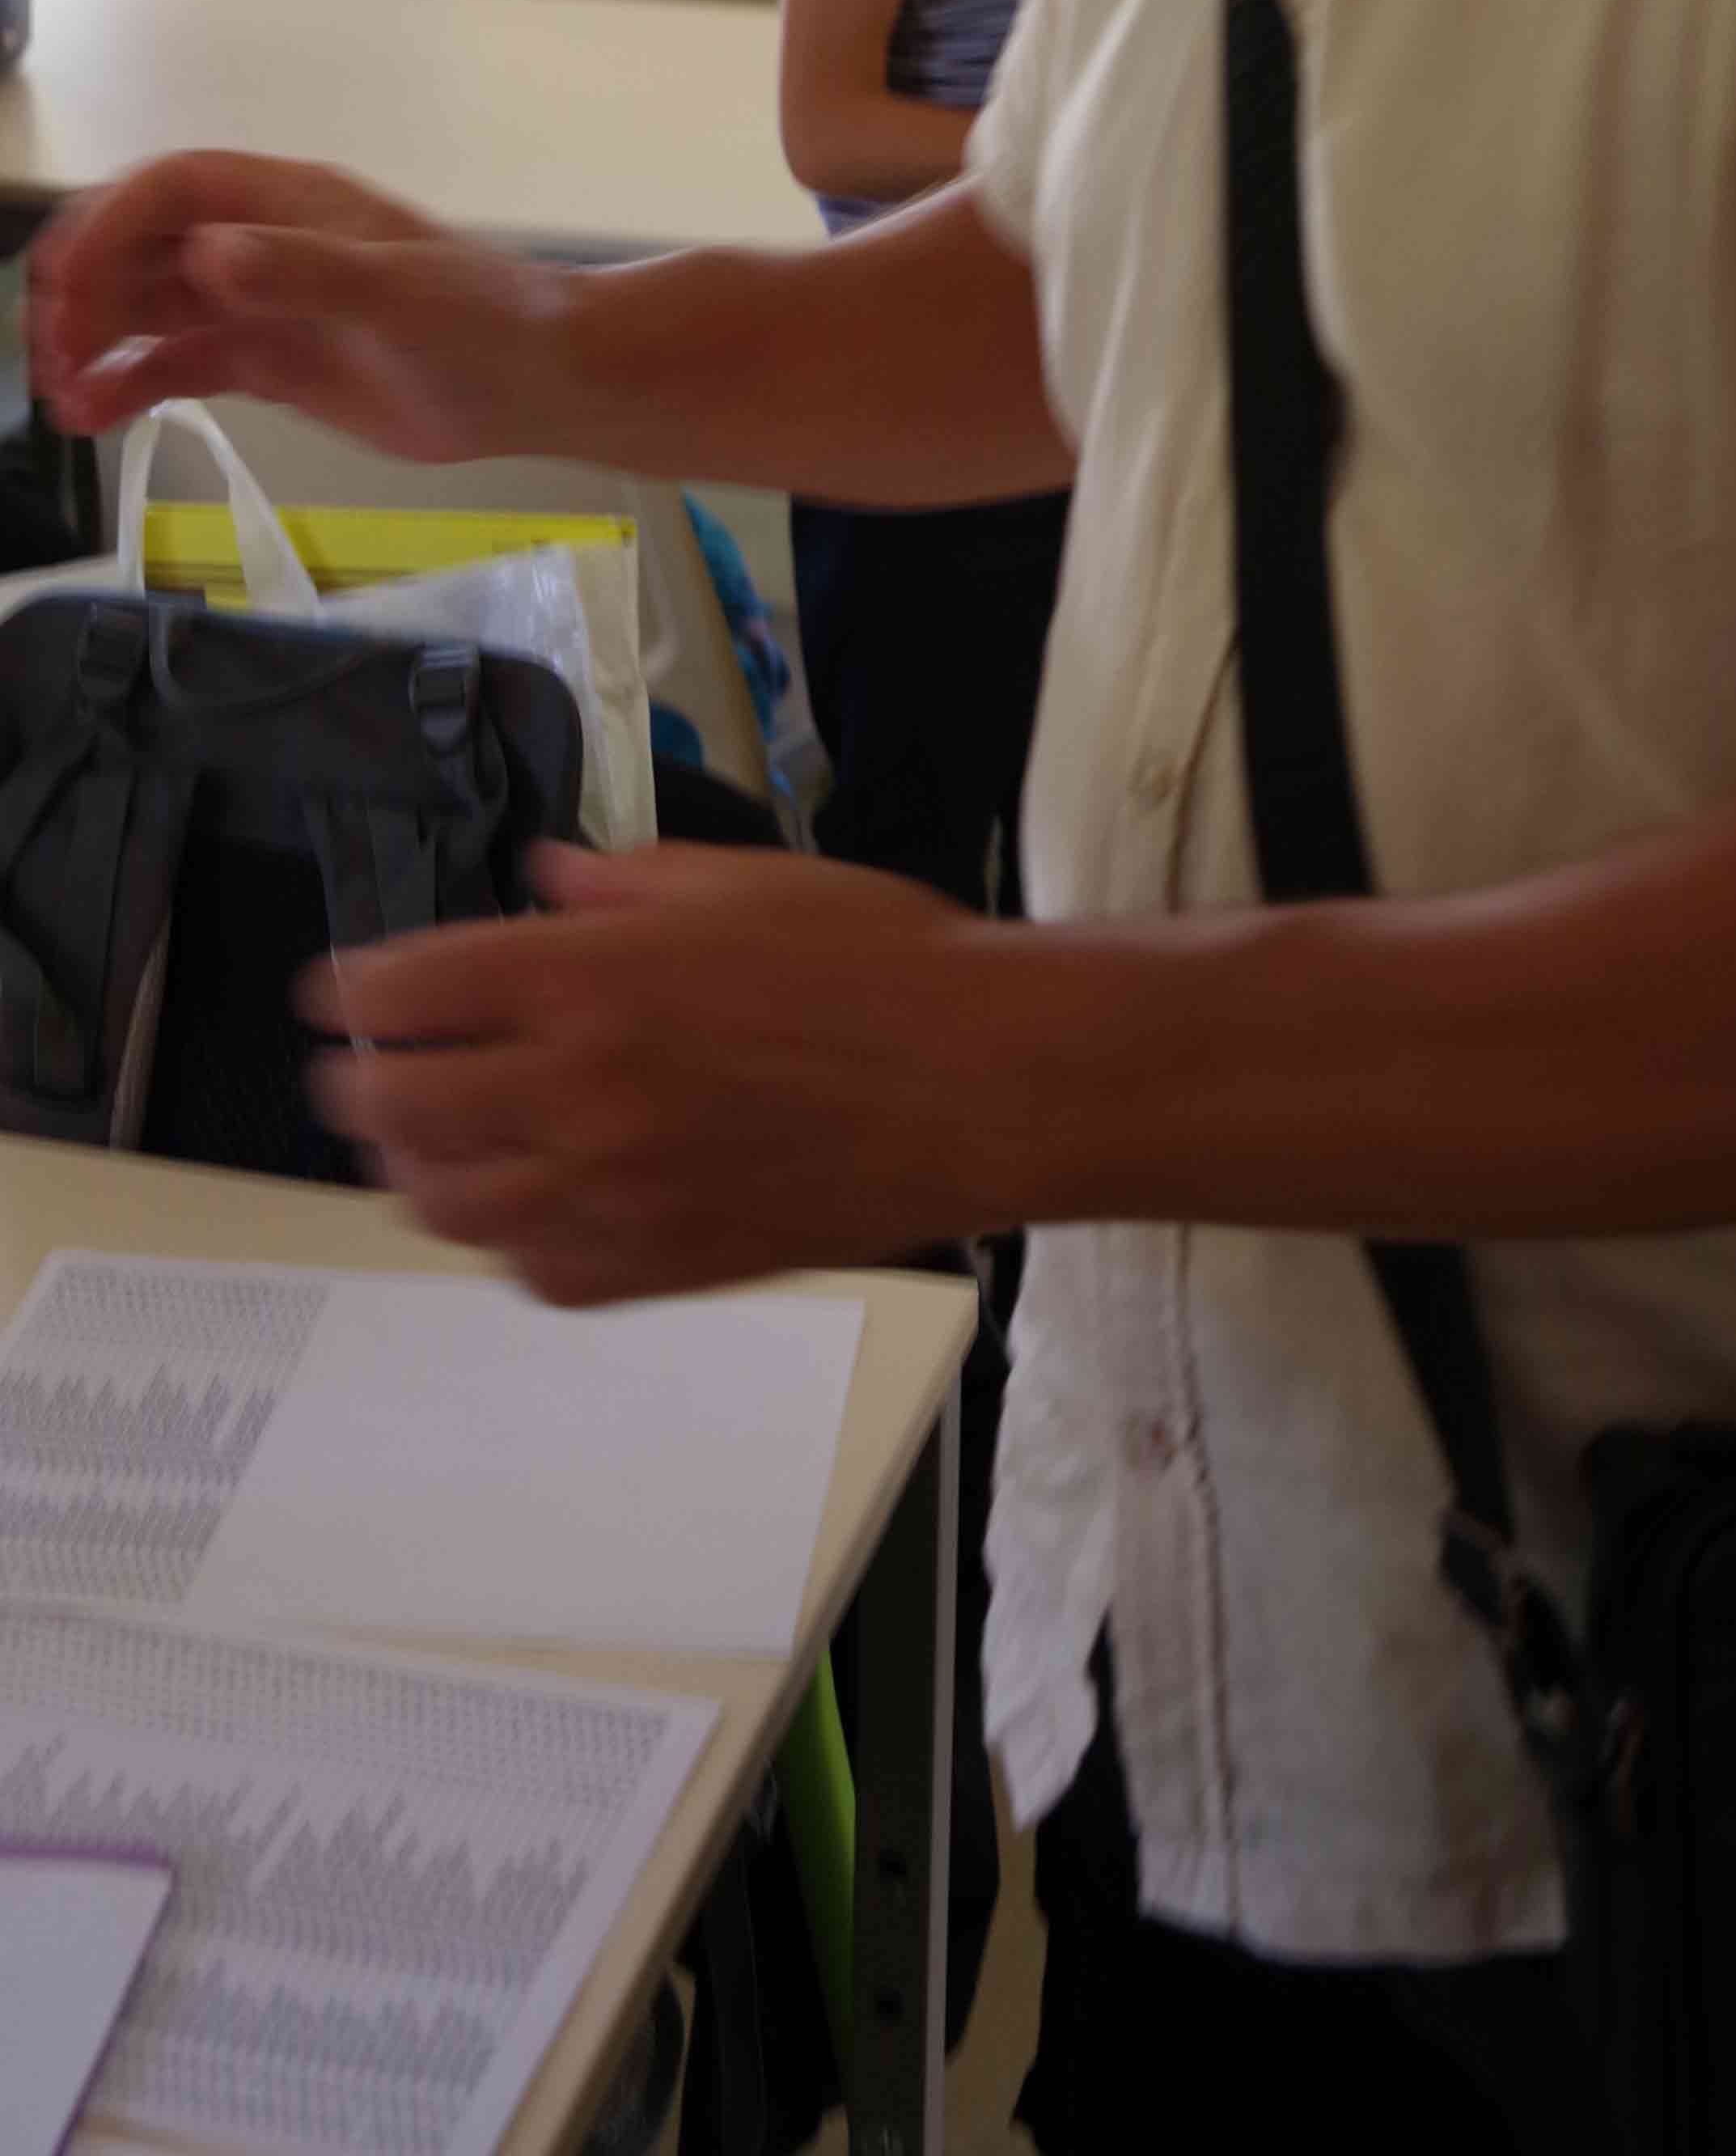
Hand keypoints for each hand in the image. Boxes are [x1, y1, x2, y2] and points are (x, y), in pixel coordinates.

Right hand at [30, 150, 571, 449]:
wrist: (542, 384)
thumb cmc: (485, 324)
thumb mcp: (399, 294)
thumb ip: (307, 272)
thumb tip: (211, 256)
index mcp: (287, 202)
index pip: (169, 191)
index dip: (108, 229)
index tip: (69, 289)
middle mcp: (260, 244)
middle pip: (140, 246)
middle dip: (85, 290)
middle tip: (55, 352)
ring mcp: (259, 304)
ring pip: (147, 308)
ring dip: (95, 343)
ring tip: (62, 396)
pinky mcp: (266, 362)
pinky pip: (177, 364)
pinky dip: (130, 385)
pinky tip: (95, 416)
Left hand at [303, 844, 984, 1303]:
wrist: (977, 1081)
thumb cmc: (878, 965)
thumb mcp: (741, 882)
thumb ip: (618, 885)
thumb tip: (542, 884)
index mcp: (587, 982)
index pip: (407, 991)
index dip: (351, 990)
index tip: (337, 991)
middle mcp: (576, 1094)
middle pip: (399, 1109)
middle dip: (358, 1087)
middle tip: (356, 1074)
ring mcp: (613, 1192)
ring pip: (451, 1208)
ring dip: (414, 1174)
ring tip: (418, 1151)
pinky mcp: (661, 1264)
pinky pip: (538, 1274)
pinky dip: (506, 1245)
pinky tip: (518, 1213)